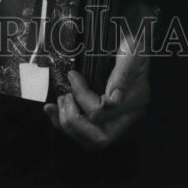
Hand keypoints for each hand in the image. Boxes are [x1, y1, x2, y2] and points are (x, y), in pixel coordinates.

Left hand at [44, 30, 149, 150]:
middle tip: (64, 96)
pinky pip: (84, 133)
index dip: (82, 97)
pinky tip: (52, 110)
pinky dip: (64, 123)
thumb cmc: (133, 47)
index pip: (102, 115)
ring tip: (60, 99)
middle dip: (74, 119)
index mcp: (135, 103)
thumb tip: (113, 100)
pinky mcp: (104, 118)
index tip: (73, 76)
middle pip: (98, 139)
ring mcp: (115, 120)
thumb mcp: (131, 54)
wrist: (135, 45)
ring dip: (68, 123)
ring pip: (89, 141)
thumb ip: (123, 74)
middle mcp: (126, 117)